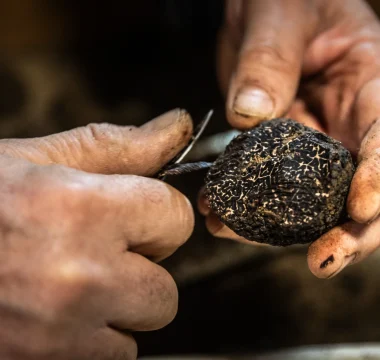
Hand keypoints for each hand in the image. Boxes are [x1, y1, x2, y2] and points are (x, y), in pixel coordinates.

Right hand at [0, 109, 193, 358]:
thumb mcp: (42, 159)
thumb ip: (121, 146)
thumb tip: (177, 126)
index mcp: (78, 210)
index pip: (176, 218)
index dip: (158, 214)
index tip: (136, 215)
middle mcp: (75, 278)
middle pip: (167, 286)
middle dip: (142, 265)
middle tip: (99, 249)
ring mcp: (59, 336)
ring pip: (142, 326)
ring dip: (120, 305)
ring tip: (73, 282)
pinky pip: (113, 357)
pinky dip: (95, 338)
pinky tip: (58, 313)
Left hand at [201, 0, 379, 277]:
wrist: (262, 11)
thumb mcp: (279, 15)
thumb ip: (268, 61)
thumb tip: (251, 114)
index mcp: (370, 83)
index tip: (360, 209)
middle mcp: (346, 123)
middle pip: (359, 186)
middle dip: (347, 229)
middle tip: (322, 260)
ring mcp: (312, 143)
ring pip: (311, 199)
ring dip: (282, 228)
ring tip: (238, 233)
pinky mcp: (278, 154)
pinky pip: (268, 188)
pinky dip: (245, 206)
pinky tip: (218, 213)